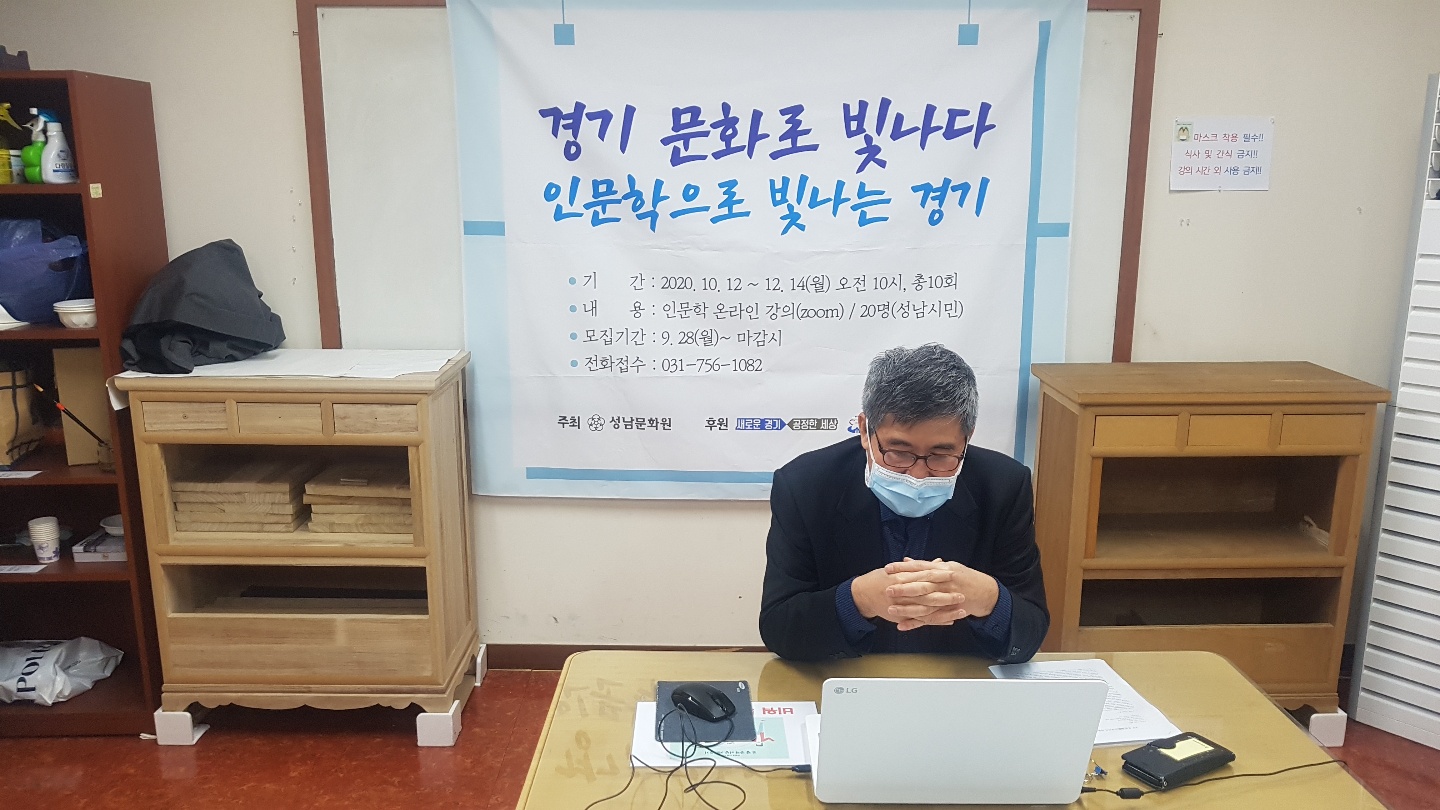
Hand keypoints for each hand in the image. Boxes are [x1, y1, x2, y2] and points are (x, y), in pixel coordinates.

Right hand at [849, 564, 964, 624]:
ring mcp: (904, 606)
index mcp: (903, 577)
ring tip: (962, 611)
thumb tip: (938, 562)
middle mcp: (904, 592)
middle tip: (962, 595)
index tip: (953, 574)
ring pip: (929, 609)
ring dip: (946, 611)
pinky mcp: (904, 616)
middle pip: (929, 594)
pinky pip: (922, 620)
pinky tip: (949, 621)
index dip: (939, 575)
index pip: (924, 575)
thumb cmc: (880, 579)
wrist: (862, 594)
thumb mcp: (897, 569)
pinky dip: (936, 621)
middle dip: (946, 595)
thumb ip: (920, 566)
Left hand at [883, 558, 998, 630]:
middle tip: (887, 589)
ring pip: (924, 605)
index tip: (887, 568)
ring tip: (890, 609)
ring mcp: (947, 599)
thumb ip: (925, 565)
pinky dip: (915, 623)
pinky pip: (929, 619)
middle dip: (904, 588)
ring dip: (907, 608)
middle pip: (922, 585)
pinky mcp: (947, 613)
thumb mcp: (947, 567)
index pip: (920, 567)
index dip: (903, 568)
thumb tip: (906, 560)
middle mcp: (945, 584)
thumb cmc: (963, 577)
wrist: (986, 592)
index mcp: (943, 570)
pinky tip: (901, 626)